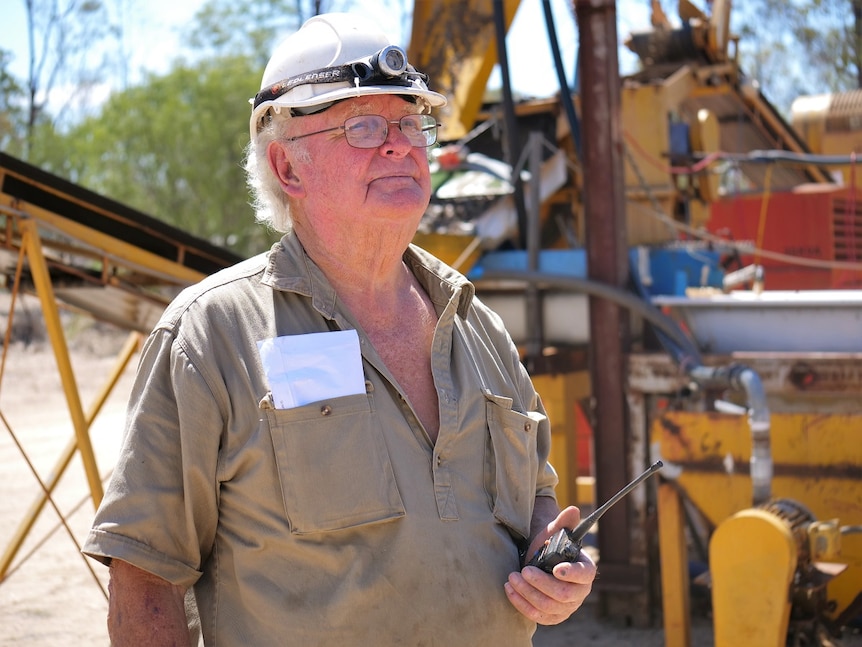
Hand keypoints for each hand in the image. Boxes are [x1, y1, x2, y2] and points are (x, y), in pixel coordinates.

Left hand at [504, 506, 596, 624]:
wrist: (538, 561)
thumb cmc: (549, 546)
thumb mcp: (554, 532)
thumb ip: (563, 522)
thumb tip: (573, 509)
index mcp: (585, 570)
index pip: (584, 574)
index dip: (572, 573)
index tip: (556, 569)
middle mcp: (580, 592)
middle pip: (564, 594)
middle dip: (541, 584)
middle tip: (523, 571)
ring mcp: (567, 607)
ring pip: (549, 607)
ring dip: (528, 593)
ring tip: (512, 578)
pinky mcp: (553, 617)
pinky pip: (539, 617)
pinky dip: (522, 605)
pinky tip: (510, 590)